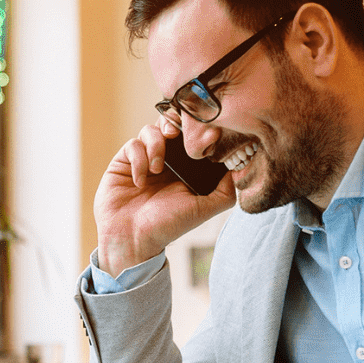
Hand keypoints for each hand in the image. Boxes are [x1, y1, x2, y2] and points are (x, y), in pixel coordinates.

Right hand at [92, 119, 234, 275]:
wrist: (133, 240)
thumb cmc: (167, 227)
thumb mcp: (202, 210)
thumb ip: (225, 192)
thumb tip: (240, 169)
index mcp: (185, 168)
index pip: (193, 137)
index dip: (198, 130)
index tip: (207, 134)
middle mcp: (166, 160)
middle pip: (171, 124)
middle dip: (176, 123)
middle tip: (178, 133)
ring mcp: (144, 159)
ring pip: (151, 130)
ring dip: (156, 144)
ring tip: (158, 167)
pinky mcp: (123, 162)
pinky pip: (132, 145)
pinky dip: (138, 159)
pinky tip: (140, 180)